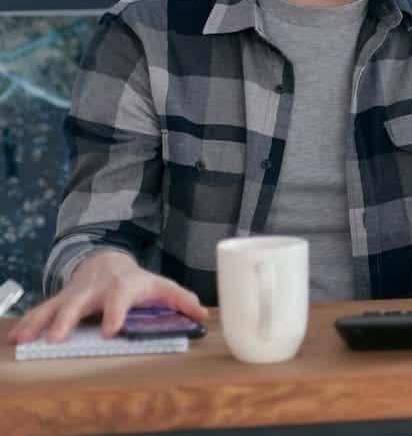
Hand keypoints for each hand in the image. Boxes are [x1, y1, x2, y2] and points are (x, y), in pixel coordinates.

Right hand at [6, 250, 207, 344]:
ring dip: (41, 322)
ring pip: (55, 305)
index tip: (110, 330)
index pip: (120, 297)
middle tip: (57, 337)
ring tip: (28, 339)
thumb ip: (181, 300)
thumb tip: (204, 316)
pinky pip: (43, 310)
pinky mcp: (61, 299)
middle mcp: (96, 288)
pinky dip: (29, 322)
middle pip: (80, 302)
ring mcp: (76, 293)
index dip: (115, 313)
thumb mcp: (161, 286)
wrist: (106, 261)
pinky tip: (17, 338)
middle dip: (68, 319)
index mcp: (124, 285)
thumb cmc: (137, 280)